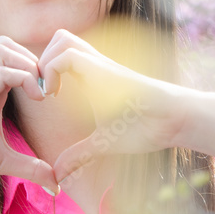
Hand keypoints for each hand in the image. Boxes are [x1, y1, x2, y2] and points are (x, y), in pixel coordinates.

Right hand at [0, 35, 57, 194]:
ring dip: (28, 63)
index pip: (14, 60)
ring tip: (41, 92)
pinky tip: (36, 99)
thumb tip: (56, 184)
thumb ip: (30, 168)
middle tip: (48, 88)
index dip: (37, 69)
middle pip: (8, 44)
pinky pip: (1, 73)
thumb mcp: (3, 162)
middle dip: (34, 59)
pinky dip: (24, 78)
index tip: (53, 94)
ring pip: (3, 48)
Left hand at [37, 27, 192, 182]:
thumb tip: (57, 174)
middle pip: (58, 39)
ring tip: (49, 91)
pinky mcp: (104, 68)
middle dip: (42, 60)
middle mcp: (93, 65)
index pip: (59, 53)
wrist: (172, 121)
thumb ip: (77, 155)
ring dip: (48, 62)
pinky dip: (53, 71)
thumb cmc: (143, 128)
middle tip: (42, 91)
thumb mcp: (100, 143)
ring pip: (61, 39)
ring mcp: (99, 63)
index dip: (44, 70)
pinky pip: (68, 55)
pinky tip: (56, 95)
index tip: (42, 98)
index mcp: (90, 77)